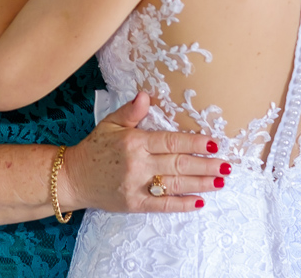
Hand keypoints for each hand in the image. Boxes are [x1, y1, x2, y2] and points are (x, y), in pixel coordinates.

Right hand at [60, 92, 226, 213]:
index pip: (171, 141)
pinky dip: (182, 204)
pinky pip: (163, 205)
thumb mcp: (110, 124)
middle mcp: (137, 164)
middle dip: (205, 165)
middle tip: (227, 166)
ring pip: (175, 184)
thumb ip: (131, 112)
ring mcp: (136, 185)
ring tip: (220, 181)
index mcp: (134, 142)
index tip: (215, 144)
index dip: (195, 143)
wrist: (73, 177)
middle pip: (178, 164)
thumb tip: (146, 95)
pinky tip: (200, 202)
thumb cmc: (94, 148)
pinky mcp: (134, 203)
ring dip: (200, 184)